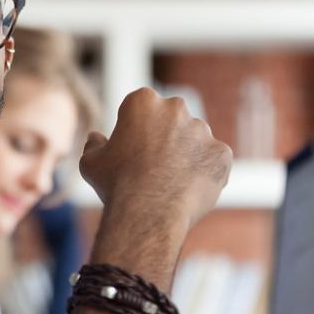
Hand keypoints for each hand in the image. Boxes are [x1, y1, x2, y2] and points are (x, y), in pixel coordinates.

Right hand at [80, 87, 231, 229]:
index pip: (142, 107)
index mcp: (143, 101)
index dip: (136, 128)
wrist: (148, 212)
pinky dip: (204, 172)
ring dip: (186, 153)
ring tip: (171, 182)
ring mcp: (202, 130)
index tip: (132, 148)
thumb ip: (94, 145)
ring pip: (194, 139)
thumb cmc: (115, 184)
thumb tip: (95, 138)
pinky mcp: (222, 153)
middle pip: (172, 118)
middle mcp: (176, 108)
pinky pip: (214, 160)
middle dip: (165, 135)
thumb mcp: (90, 162)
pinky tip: (188, 189)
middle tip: (153, 164)